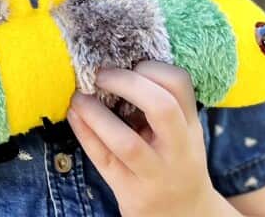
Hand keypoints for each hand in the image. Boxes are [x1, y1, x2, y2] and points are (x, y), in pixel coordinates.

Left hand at [67, 62, 229, 216]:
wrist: (183, 214)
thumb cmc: (174, 160)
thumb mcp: (180, 132)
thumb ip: (159, 104)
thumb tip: (114, 63)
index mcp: (190, 126)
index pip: (180, 85)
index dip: (152, 67)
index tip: (130, 65)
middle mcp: (177, 149)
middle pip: (161, 108)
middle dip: (127, 83)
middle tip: (101, 75)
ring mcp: (154, 174)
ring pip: (127, 143)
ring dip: (96, 114)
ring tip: (79, 97)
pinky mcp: (130, 192)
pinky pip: (103, 160)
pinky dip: (84, 133)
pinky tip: (74, 115)